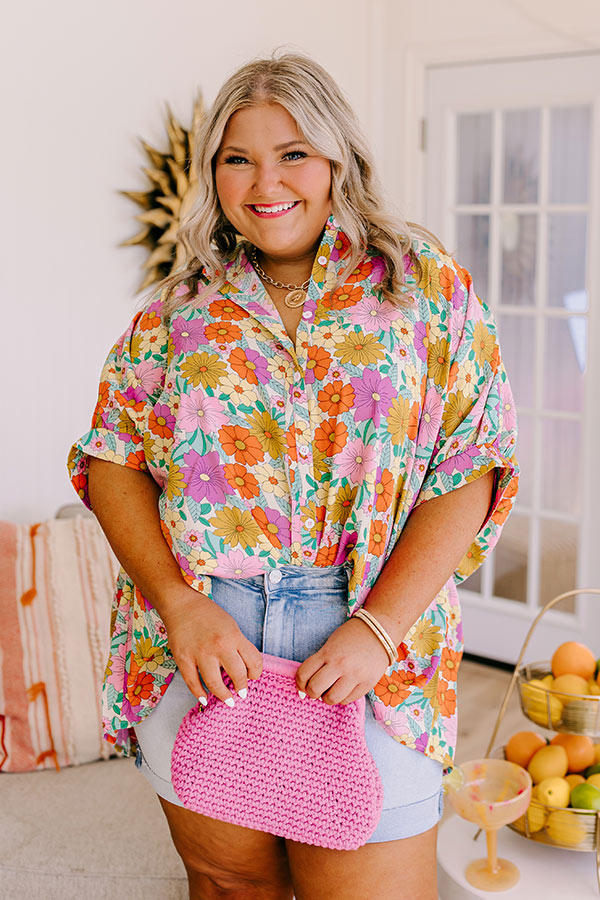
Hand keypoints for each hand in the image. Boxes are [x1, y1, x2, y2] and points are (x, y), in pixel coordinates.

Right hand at [158, 586, 262, 706]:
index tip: (252, 677)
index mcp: (234, 636)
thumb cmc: (208, 614)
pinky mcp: (183, 659)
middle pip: (237, 675)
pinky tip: (205, 699)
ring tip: (228, 700)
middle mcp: (219, 646)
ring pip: (215, 684)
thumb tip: (244, 669)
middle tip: (241, 693)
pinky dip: (200, 695)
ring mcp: (200, 654)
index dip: (256, 673)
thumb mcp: (231, 625)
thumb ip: (238, 645)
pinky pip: (193, 683)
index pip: (254, 662)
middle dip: (242, 688)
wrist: (182, 605)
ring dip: (224, 696)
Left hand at [295, 617, 390, 704]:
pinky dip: (342, 698)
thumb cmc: (352, 636)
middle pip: (315, 689)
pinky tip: (343, 689)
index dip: (299, 683)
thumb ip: (320, 661)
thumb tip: (308, 683)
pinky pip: (348, 700)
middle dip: (311, 692)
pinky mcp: (367, 684)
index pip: (303, 674)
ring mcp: (355, 675)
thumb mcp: (331, 643)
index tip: (302, 684)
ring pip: (331, 699)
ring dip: (327, 697)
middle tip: (315, 690)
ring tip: (330, 690)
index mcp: (328, 653)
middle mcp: (341, 665)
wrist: (380, 631)